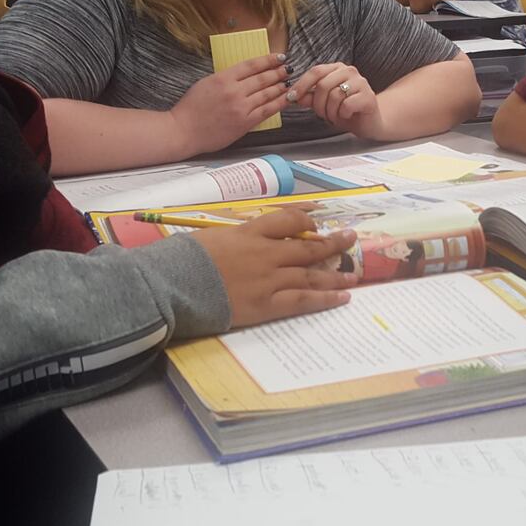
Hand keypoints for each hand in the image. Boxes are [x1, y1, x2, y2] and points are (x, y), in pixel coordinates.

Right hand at [167, 53, 289, 155]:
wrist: (183, 131)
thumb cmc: (190, 109)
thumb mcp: (205, 83)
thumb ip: (225, 78)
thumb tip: (242, 75)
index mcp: (223, 78)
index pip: (251, 65)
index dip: (268, 60)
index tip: (278, 57)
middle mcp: (234, 91)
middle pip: (262, 78)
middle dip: (278, 72)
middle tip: (288, 68)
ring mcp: (241, 107)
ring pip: (267, 93)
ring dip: (280, 86)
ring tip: (288, 82)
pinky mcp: (244, 123)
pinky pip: (267, 111)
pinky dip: (278, 103)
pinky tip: (285, 98)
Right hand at [191, 209, 358, 328]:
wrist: (172, 284)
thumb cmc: (182, 259)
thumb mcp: (208, 236)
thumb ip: (231, 238)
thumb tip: (239, 243)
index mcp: (249, 233)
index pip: (286, 220)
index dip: (305, 221)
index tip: (315, 223)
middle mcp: (265, 253)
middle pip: (307, 246)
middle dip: (332, 243)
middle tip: (350, 239)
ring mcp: (269, 279)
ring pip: (310, 274)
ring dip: (335, 274)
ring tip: (353, 274)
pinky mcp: (266, 304)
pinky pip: (303, 300)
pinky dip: (325, 298)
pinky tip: (342, 297)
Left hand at [288, 62, 381, 135]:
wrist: (368, 123)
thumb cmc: (345, 111)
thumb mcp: (323, 104)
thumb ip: (310, 97)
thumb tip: (293, 95)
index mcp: (337, 69)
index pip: (316, 71)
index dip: (301, 85)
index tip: (291, 97)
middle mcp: (349, 71)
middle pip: (323, 85)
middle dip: (318, 104)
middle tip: (322, 115)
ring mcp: (361, 82)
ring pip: (334, 95)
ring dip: (330, 111)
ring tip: (336, 116)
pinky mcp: (368, 96)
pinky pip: (347, 105)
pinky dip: (342, 114)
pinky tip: (347, 115)